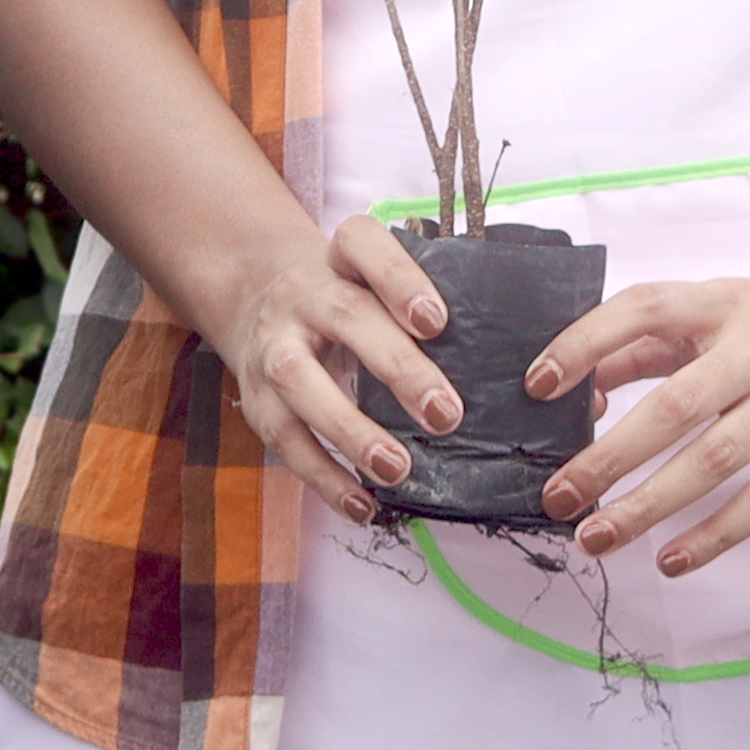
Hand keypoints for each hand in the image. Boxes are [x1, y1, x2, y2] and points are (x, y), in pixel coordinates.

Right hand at [199, 213, 466, 526]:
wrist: (253, 299)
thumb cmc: (343, 297)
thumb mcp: (368, 281)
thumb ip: (414, 306)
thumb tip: (497, 357)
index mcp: (339, 259)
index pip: (362, 244)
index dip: (398, 278)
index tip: (437, 321)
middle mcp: (302, 295)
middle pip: (346, 318)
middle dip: (397, 367)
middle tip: (446, 414)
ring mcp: (272, 345)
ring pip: (300, 382)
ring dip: (351, 430)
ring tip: (399, 469)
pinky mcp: (255, 398)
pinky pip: (286, 440)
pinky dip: (324, 478)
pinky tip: (362, 505)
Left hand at [522, 261, 749, 576]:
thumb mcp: (715, 309)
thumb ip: (646, 344)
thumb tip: (575, 390)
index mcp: (721, 303)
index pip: (644, 311)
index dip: (587, 343)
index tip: (539, 384)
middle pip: (674, 406)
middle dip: (609, 457)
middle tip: (558, 495)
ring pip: (713, 461)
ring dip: (648, 505)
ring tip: (595, 538)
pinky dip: (715, 535)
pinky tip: (670, 561)